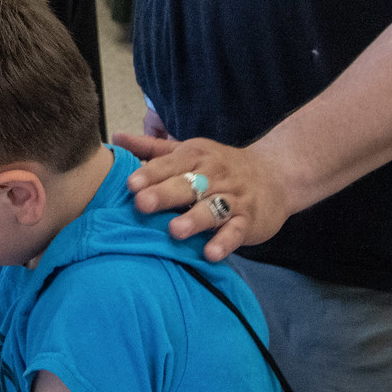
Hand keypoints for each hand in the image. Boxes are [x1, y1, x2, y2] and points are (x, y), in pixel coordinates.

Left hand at [122, 138, 293, 261]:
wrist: (276, 175)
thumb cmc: (219, 166)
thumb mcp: (188, 151)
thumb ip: (152, 148)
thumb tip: (115, 137)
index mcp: (195, 156)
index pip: (170, 163)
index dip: (150, 174)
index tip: (130, 184)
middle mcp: (213, 175)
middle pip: (187, 185)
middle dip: (165, 194)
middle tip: (142, 204)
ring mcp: (232, 198)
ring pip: (212, 208)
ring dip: (194, 220)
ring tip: (175, 231)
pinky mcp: (249, 220)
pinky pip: (236, 231)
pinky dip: (224, 242)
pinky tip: (210, 254)